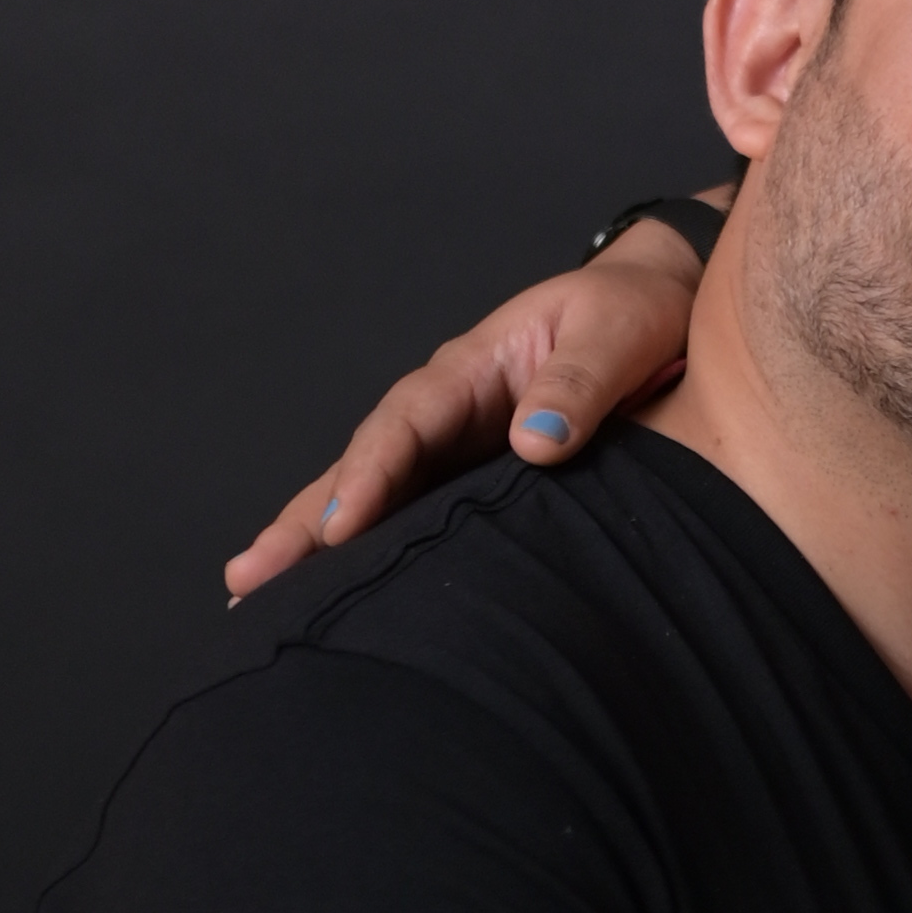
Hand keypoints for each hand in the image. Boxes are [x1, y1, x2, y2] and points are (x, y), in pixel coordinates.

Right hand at [223, 222, 711, 599]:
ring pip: (375, 500)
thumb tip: (535, 445)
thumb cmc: (636, 312)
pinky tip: (335, 601)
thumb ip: (580, 382)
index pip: (405, 424)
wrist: (661, 308)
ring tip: (260, 604)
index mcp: (470, 368)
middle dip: (304, 523)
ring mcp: (454, 451)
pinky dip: (374, 558)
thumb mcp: (616, 331)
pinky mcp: (475, 486)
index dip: (368, 475)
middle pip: (362, 467)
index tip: (337, 528)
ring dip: (318, 549)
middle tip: (250, 579)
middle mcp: (446, 412)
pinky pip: (416, 522)